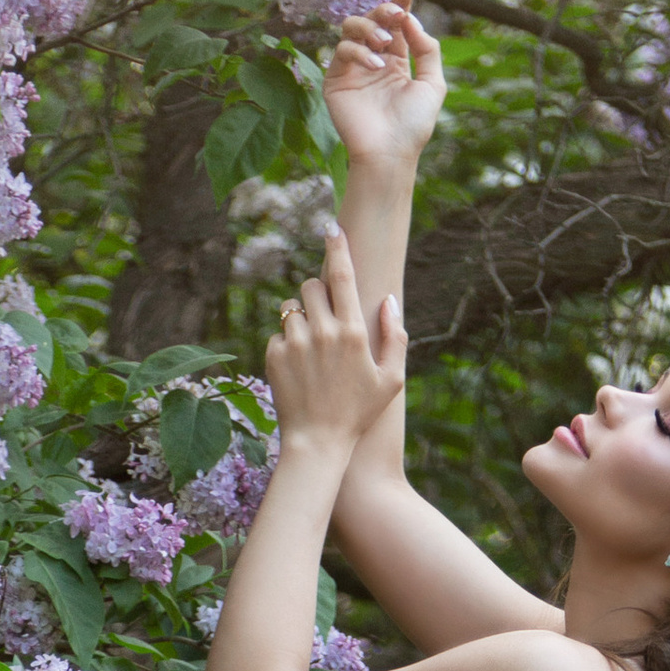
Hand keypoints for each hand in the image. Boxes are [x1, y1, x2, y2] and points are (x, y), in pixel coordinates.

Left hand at [265, 223, 406, 454]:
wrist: (318, 443)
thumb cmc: (359, 413)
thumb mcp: (391, 380)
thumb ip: (396, 337)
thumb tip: (389, 300)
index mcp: (353, 333)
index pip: (343, 276)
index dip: (338, 247)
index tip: (331, 227)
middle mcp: (322, 332)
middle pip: (310, 285)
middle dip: (316, 293)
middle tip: (324, 319)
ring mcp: (295, 343)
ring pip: (291, 308)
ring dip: (300, 320)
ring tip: (311, 352)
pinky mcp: (273, 355)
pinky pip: (278, 334)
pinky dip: (287, 344)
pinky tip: (299, 369)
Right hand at [322, 0, 444, 176]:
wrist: (390, 152)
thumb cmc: (414, 124)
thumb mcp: (432, 84)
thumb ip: (427, 50)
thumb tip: (411, 20)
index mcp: (397, 61)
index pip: (397, 25)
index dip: (400, 3)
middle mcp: (374, 60)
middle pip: (373, 19)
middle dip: (385, 11)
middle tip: (396, 14)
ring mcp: (353, 68)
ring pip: (351, 27)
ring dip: (370, 26)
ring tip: (384, 43)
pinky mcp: (335, 79)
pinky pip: (341, 50)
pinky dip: (359, 50)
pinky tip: (375, 66)